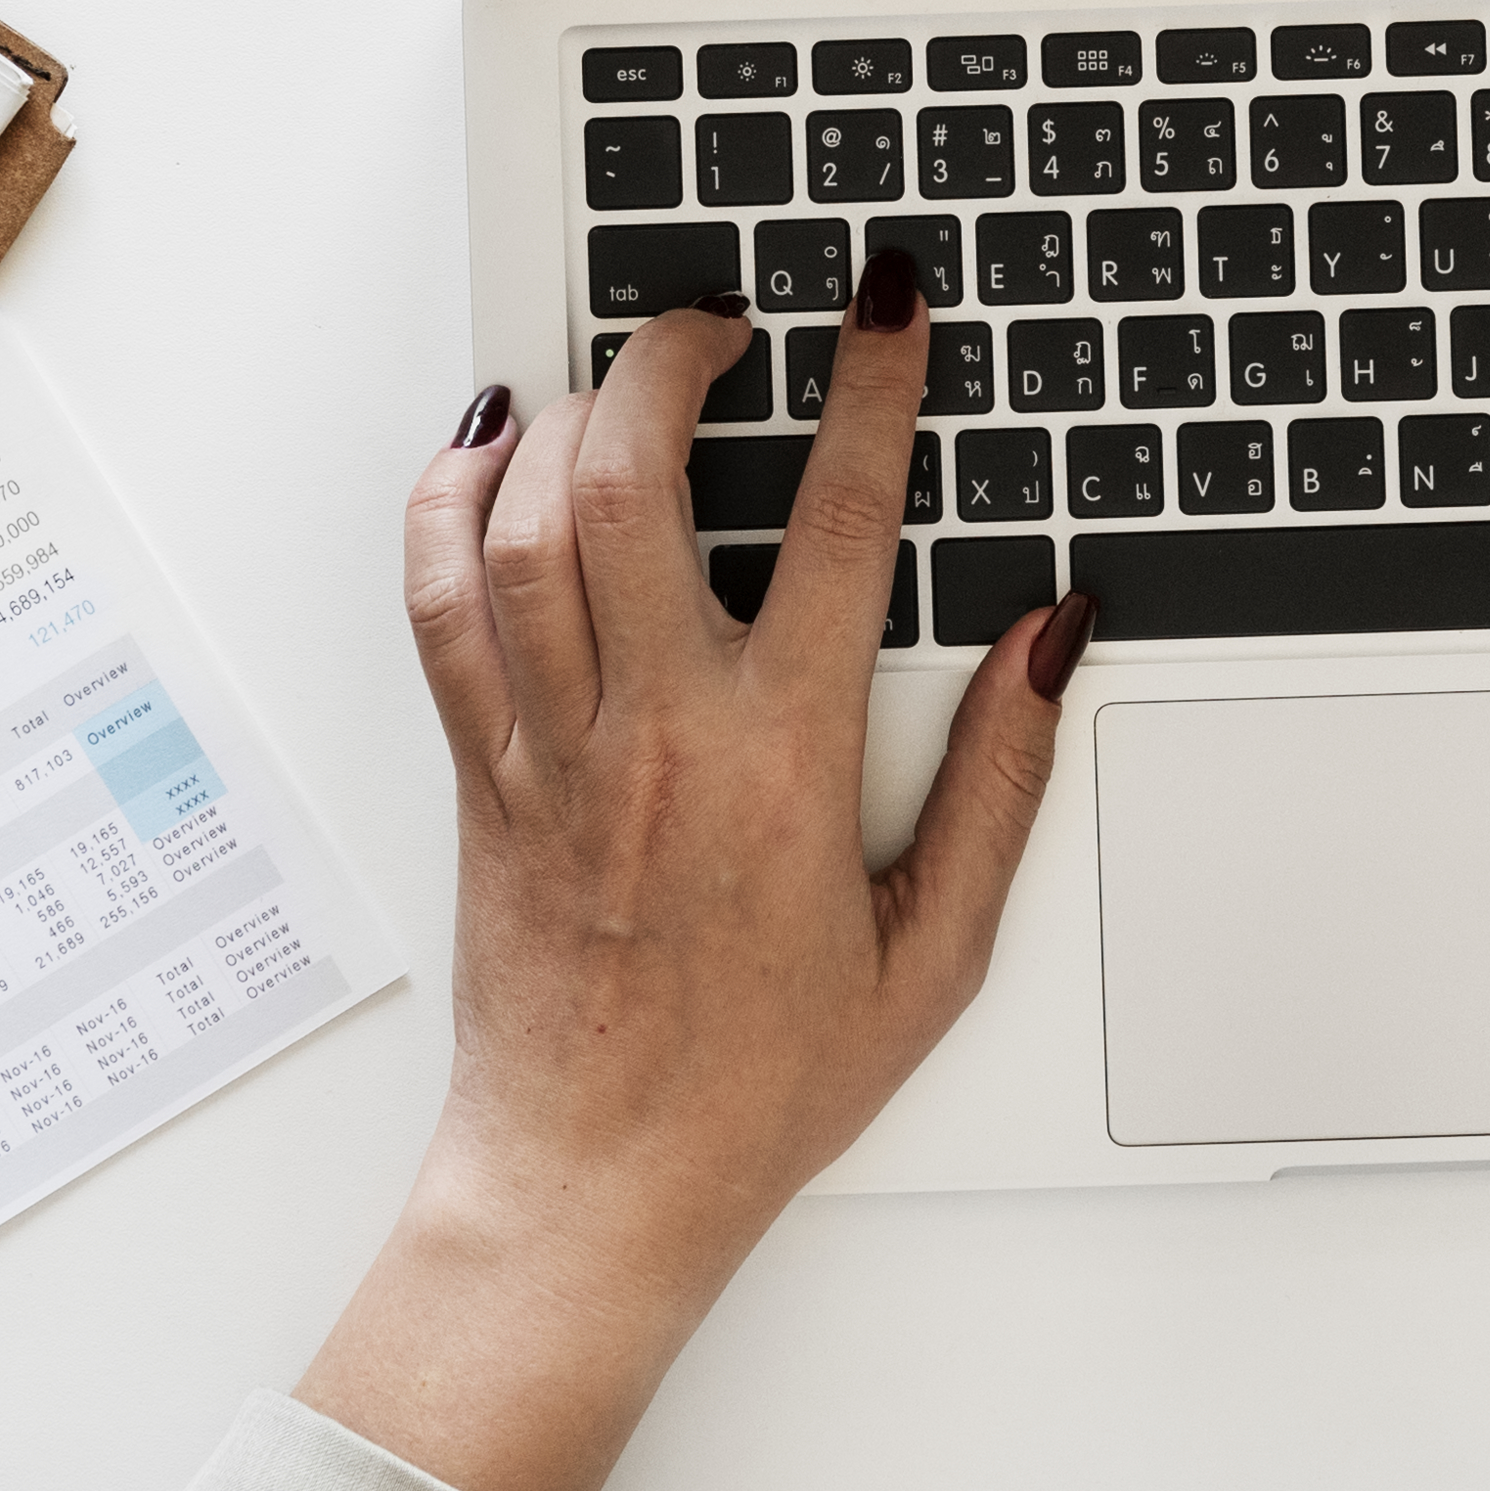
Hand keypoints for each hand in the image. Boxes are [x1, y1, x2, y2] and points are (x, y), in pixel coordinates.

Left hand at [293, 255, 1085, 1490]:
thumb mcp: (935, 951)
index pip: (837, 522)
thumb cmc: (761, 1085)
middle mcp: (654, 734)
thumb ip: (1002, 781)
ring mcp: (552, 749)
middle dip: (671, 360)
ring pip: (523, 526)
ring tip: (618, 379)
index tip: (883, 306)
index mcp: (780, 762)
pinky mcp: (482, 775)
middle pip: (631, 481)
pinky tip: (484, 458)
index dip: (870, 388)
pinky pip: (439, 607)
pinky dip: (447, 509)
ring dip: (564, 420)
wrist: (598, 1184)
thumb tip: (1050, 640)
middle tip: (719, 320)